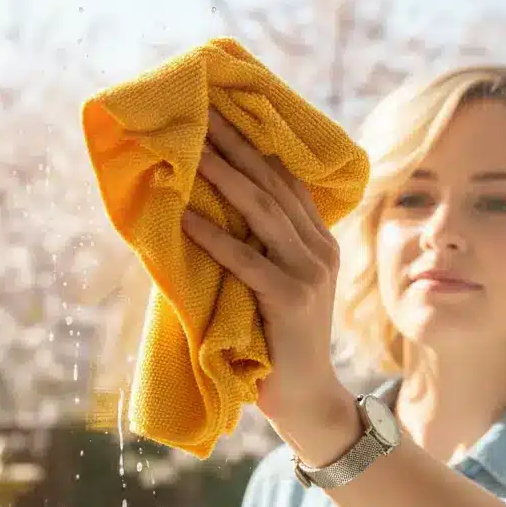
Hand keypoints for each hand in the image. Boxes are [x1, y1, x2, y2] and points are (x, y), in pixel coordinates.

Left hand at [181, 108, 348, 437]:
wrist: (307, 398)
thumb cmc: (278, 341)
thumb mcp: (275, 283)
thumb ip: (259, 246)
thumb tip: (205, 207)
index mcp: (318, 239)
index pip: (285, 177)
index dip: (255, 141)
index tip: (222, 108)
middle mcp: (319, 249)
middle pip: (272, 183)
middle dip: (235, 145)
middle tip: (201, 111)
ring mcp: (309, 273)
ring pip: (262, 212)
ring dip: (222, 177)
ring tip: (190, 150)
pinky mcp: (291, 300)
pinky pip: (246, 260)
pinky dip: (214, 237)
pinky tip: (186, 216)